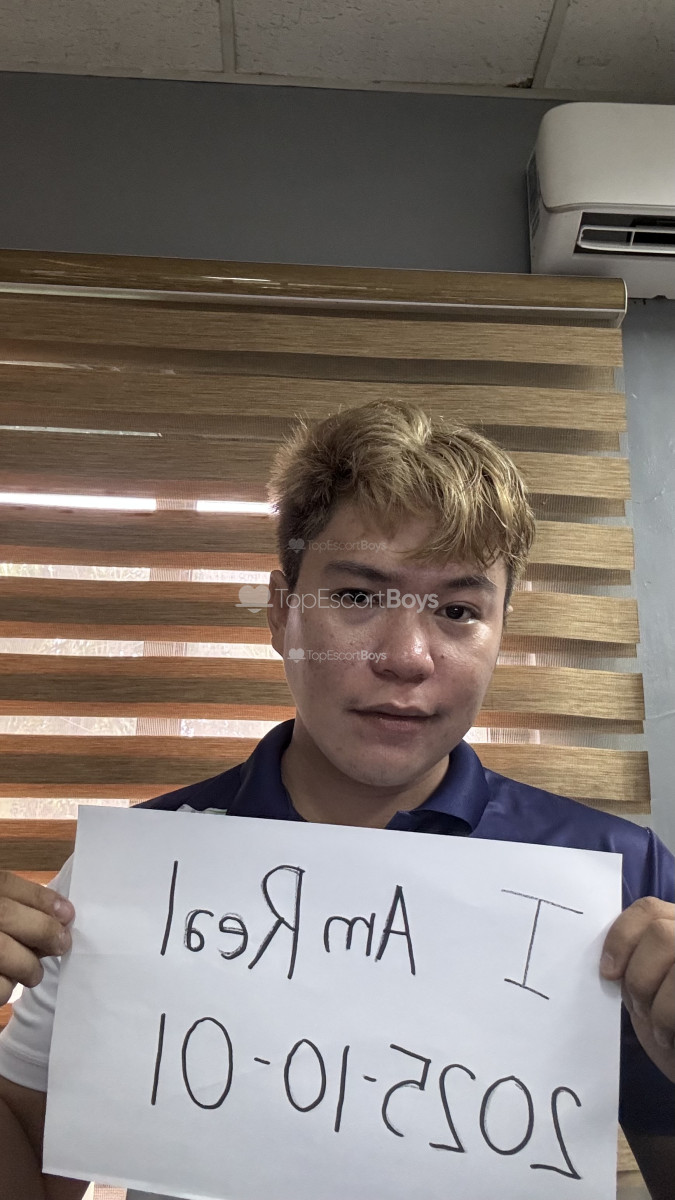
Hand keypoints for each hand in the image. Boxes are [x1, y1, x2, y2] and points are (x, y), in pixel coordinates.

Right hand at [0, 870, 74, 1004]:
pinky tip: (6, 983)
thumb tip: (61, 919)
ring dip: (28, 966)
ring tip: (33, 972)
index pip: (5, 884)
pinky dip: (5, 988)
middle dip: (42, 930)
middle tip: (61, 944)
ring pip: (2, 953)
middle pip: (5, 915)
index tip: (67, 913)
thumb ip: (17, 908)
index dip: (40, 898)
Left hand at [600, 896, 674, 1082]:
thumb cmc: (671, 1029)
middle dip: (639, 976)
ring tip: (659, 1027)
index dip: (622, 936)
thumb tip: (608, 956)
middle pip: (661, 933)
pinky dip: (668, 1020)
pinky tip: (671, 1039)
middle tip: (638, 1007)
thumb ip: (637, 960)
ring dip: (657, 1002)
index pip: (648, 909)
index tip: (608, 972)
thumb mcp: (649, 988)